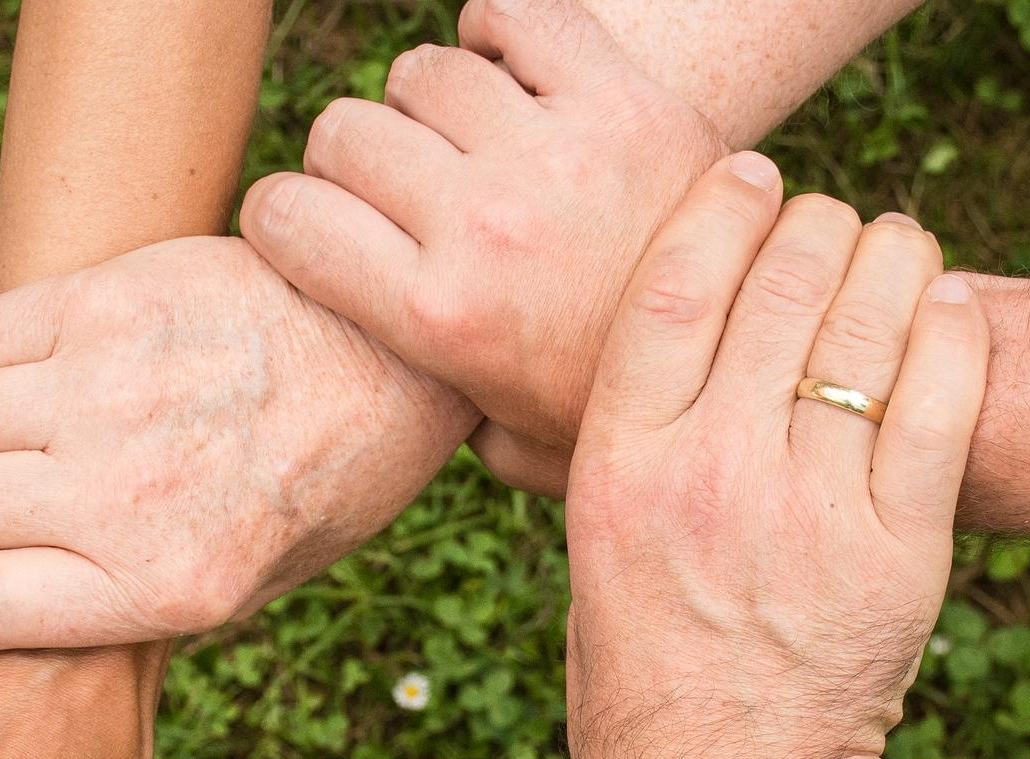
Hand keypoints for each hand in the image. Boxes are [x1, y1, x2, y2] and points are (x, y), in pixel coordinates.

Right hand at [0, 236, 475, 647]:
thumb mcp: (254, 585)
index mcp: (166, 587)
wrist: (394, 357)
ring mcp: (109, 392)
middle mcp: (125, 496)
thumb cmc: (326, 482)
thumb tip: (12, 596)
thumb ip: (133, 601)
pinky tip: (33, 373)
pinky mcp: (106, 303)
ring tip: (26, 434)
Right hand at [241, 0, 725, 493]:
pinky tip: (507, 73)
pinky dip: (497, 29)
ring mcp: (552, 155)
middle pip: (344, 133)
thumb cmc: (609, 409)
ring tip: (463, 147)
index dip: (279, 217)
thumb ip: (431, 412)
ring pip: (422, 72)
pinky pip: (516, 13)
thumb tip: (381, 390)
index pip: (286, 217)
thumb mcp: (506, 444)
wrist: (751, 360)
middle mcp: (482, 226)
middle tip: (392, 195)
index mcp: (437, 318)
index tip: (304, 228)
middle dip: (348, 164)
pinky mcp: (621, 98)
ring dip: (427, 106)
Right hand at [562, 155, 989, 758]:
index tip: (748, 176)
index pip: (673, 285)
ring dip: (887, 258)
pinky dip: (948, 328)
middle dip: (812, 225)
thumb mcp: (584, 557)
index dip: (720, 205)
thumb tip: (590, 369)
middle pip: (781, 280)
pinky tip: (937, 311)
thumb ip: (598, 457)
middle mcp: (709, 478)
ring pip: (870, 319)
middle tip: (821, 230)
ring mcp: (810, 513)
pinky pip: (943, 395)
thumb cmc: (637, 674)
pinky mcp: (898, 553)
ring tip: (884, 257)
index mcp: (617, 473)